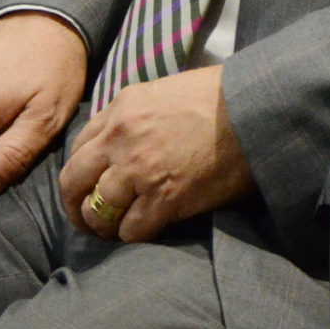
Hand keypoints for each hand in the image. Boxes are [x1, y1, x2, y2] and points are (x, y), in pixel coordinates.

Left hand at [59, 65, 253, 243]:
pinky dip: (133, 236)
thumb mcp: (164, 92)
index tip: (88, 187)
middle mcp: (121, 139)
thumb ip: (136, 116)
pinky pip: (131, 230)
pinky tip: (145, 231)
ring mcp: (140, 170)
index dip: (80, 173)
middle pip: (74, 182)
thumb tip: (123, 141)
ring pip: (97, 212)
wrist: (255, 109)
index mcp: (121, 109)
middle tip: (88, 220)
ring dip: (103, 226)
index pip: (78, 148)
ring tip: (115, 231)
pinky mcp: (165, 198)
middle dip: (75, 206)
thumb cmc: (220, 97)